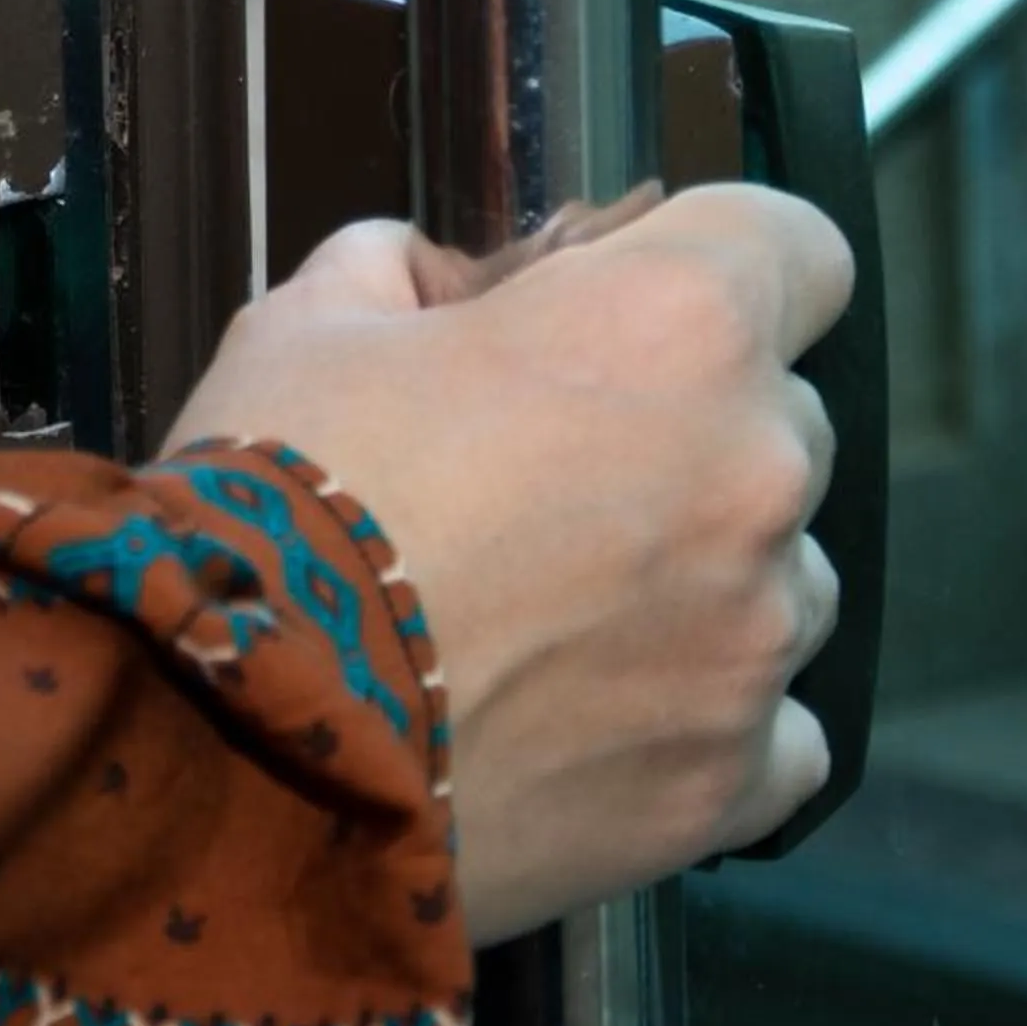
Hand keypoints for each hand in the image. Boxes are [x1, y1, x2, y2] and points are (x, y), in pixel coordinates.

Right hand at [168, 187, 852, 944]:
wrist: (230, 742)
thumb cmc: (273, 499)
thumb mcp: (306, 324)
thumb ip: (401, 274)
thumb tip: (437, 290)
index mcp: (673, 323)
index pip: (796, 246)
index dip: (712, 263)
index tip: (633, 303)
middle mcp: (754, 470)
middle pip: (781, 417)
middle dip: (688, 428)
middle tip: (548, 475)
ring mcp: (755, 637)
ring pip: (783, 577)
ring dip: (704, 578)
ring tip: (559, 620)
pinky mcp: (730, 779)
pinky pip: (774, 732)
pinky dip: (705, 720)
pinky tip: (597, 720)